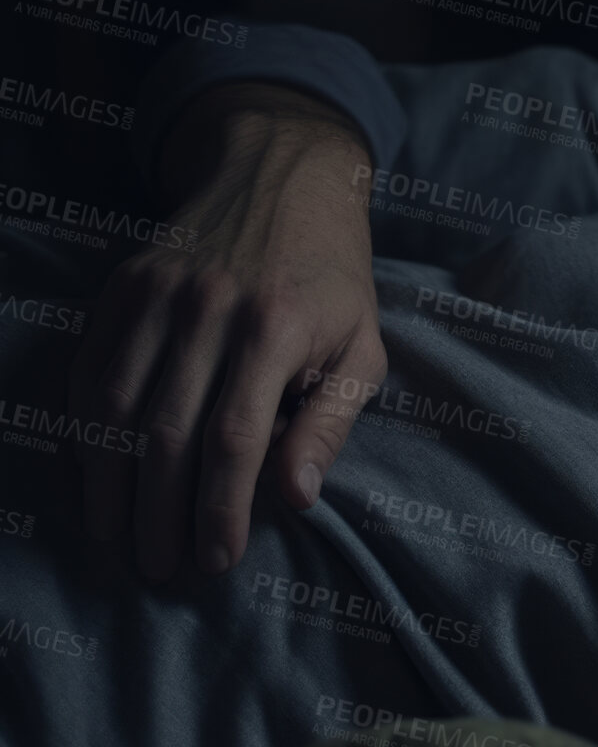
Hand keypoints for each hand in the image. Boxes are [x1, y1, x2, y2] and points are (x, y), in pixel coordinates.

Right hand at [68, 82, 385, 581]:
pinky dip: (85, 432)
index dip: (220, 508)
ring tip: (118, 539)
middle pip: (165, 433)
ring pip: (114, 408)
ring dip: (110, 484)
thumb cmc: (333, 281)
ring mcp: (156, 296)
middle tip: (160, 567)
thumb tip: (297, 498)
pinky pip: (89, 371)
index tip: (216, 559)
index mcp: (276, 329)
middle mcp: (208, 311)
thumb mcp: (363, 348)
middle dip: (159, 513)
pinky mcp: (121, 287)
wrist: (281, 178)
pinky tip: (95, 479)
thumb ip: (331, 423)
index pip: (235, 440)